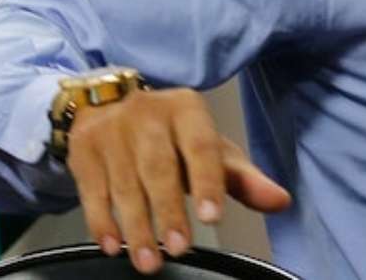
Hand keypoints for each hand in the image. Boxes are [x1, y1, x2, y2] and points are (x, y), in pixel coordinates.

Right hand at [65, 86, 291, 273]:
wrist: (109, 102)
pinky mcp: (84, 151)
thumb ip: (244, 178)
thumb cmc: (173, 135)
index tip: (212, 217)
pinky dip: (102, 222)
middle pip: (159, 168)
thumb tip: (281, 202)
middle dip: (170, 211)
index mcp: (186, 109)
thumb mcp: (210, 147)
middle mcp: (148, 115)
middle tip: (181, 248)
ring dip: (137, 227)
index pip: (200, 146)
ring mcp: (112, 131)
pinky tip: (113, 246)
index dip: (207, 181)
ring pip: (125, 185)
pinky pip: (93, 191)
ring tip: (149, 262)